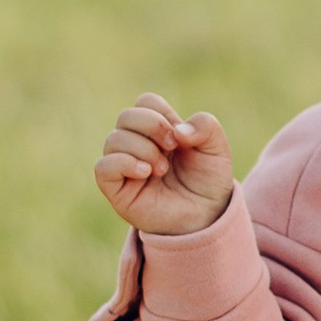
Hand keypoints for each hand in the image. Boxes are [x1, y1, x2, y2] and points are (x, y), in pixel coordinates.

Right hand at [95, 92, 235, 235]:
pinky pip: (102, 168)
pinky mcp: (116, 190)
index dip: (161, 113)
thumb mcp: (217, 149)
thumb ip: (206, 126)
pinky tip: (145, 173)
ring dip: (142, 149)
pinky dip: (123, 163)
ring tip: (161, 169)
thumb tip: (177, 130)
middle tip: (171, 148)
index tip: (180, 135)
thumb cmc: (208, 182)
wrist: (206, 217)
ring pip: (113, 139)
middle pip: (126, 116)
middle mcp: (136, 144)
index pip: (144, 102)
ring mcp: (124, 166)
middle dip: (151, 126)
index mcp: (157, 130)